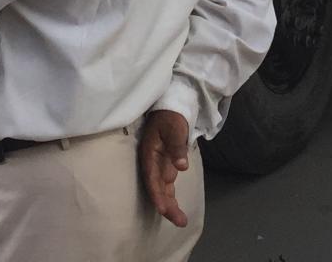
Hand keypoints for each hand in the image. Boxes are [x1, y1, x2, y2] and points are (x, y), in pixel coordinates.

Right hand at [138, 109, 190, 227]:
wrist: (170, 109)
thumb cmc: (170, 117)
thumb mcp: (174, 128)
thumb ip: (177, 147)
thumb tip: (182, 167)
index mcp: (149, 153)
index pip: (151, 177)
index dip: (156, 193)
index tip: (162, 208)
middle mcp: (152, 163)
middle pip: (156, 188)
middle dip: (166, 206)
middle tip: (179, 221)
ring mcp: (159, 167)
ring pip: (162, 190)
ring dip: (170, 206)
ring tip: (182, 222)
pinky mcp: (166, 168)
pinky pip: (167, 187)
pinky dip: (172, 199)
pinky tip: (178, 211)